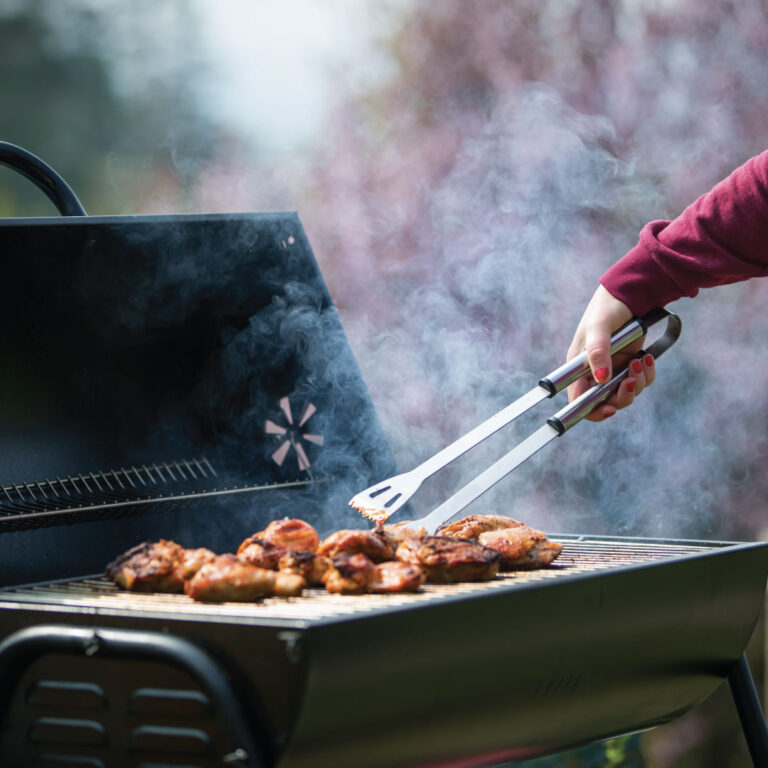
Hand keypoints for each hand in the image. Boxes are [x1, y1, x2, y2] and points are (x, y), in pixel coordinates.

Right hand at [566, 285, 655, 421]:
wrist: (630, 293)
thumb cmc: (606, 308)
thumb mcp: (598, 327)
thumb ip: (597, 352)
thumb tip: (601, 379)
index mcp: (578, 367)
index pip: (579, 400)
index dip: (591, 411)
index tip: (609, 410)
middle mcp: (595, 372)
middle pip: (605, 402)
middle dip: (621, 397)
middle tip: (630, 382)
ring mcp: (614, 369)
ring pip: (626, 393)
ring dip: (637, 383)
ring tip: (640, 361)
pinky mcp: (630, 363)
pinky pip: (641, 381)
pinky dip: (647, 374)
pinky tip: (647, 357)